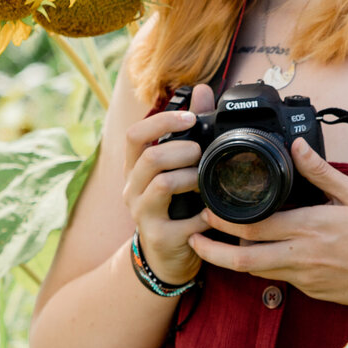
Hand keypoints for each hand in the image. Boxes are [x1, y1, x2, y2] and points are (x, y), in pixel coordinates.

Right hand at [123, 83, 214, 286]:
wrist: (166, 258)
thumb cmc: (175, 206)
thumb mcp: (176, 168)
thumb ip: (188, 130)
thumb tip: (201, 90)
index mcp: (135, 168)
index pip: (134, 135)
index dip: (162, 121)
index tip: (190, 118)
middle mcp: (133, 189)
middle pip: (149, 159)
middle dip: (181, 151)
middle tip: (202, 154)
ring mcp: (143, 215)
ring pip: (162, 185)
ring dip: (191, 178)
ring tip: (206, 182)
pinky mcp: (160, 238)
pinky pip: (185, 221)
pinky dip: (205, 214)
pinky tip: (214, 212)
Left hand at [187, 138, 347, 307]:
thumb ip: (320, 171)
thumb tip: (297, 146)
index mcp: (309, 228)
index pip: (253, 228)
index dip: (223, 223)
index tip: (207, 212)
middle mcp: (302, 256)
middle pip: (244, 259)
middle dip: (213, 250)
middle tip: (193, 237)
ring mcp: (306, 278)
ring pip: (258, 273)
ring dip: (234, 261)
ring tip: (215, 248)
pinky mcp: (312, 291)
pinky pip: (280, 279)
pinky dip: (264, 267)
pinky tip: (260, 255)